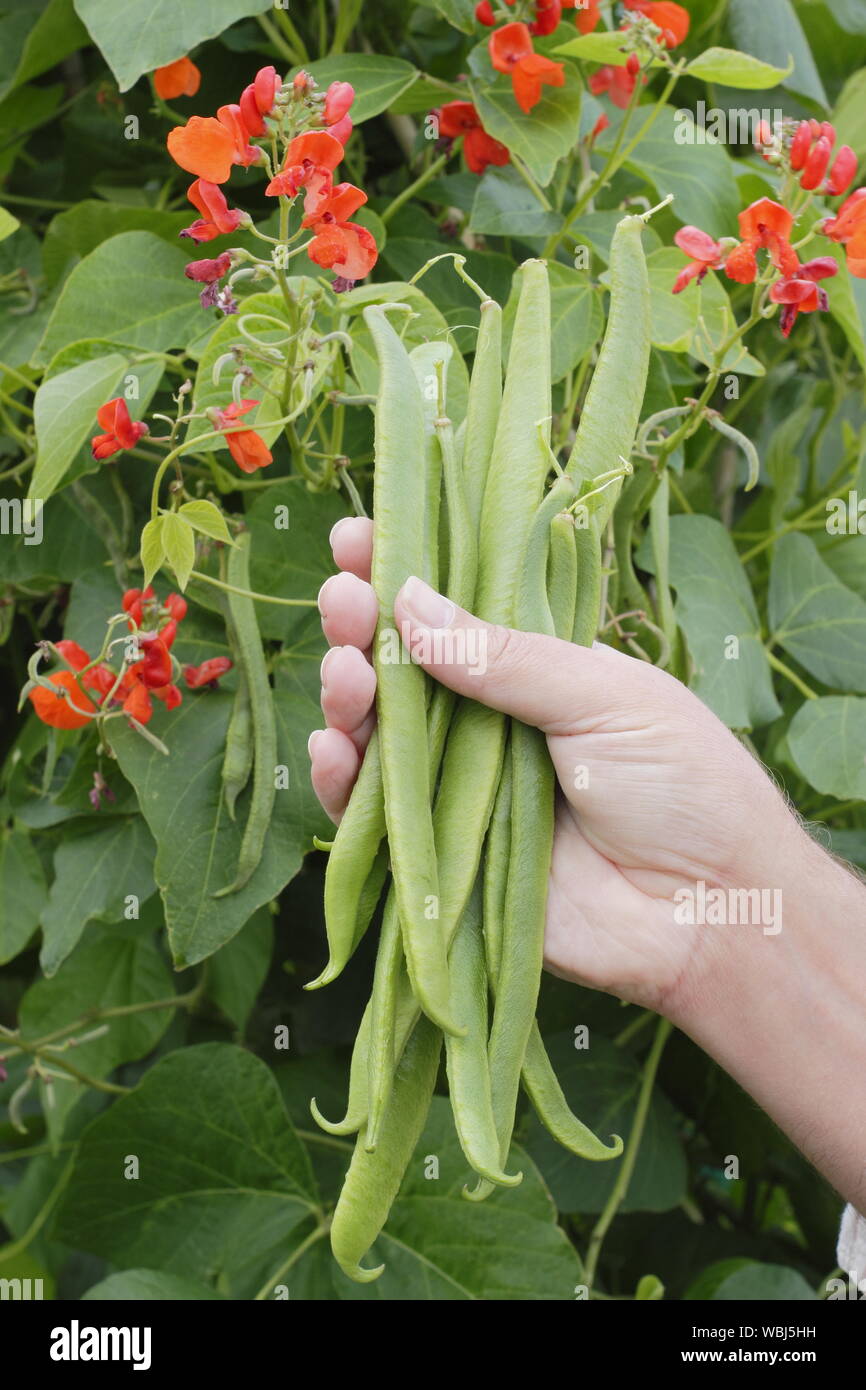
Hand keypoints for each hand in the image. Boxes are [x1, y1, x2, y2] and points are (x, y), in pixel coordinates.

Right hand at [309, 516, 809, 1018]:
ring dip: (347, 697)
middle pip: (402, 669)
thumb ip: (505, 656)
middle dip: (361, 628)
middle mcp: (489, 723)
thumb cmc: (684, 786)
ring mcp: (461, 789)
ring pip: (378, 736)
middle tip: (342, 600)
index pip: (456, 610)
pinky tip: (331, 747)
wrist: (712, 913)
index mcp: (536, 670)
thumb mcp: (603, 696)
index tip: (355, 537)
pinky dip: (342, 782)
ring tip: (342, 671)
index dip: (403, 573)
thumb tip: (410, 599)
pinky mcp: (443, 857)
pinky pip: (376, 817)